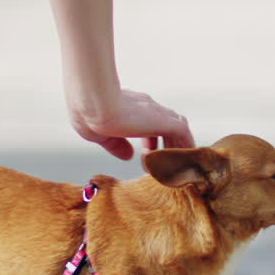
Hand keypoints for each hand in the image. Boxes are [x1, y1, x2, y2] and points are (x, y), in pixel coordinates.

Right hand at [71, 90, 193, 159]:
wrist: (94, 104)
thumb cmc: (89, 115)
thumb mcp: (101, 135)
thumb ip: (116, 145)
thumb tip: (128, 156)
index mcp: (130, 106)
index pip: (149, 121)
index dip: (150, 141)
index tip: (144, 156)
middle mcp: (147, 106)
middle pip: (168, 126)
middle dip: (165, 147)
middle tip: (158, 165)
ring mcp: (158, 113)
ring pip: (179, 131)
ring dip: (176, 151)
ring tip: (170, 170)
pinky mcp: (167, 121)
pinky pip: (185, 138)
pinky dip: (183, 153)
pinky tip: (177, 167)